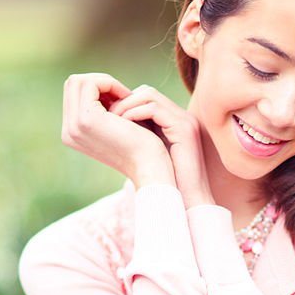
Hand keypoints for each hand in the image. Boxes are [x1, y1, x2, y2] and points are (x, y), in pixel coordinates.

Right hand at [61, 74, 175, 187]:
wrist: (150, 167)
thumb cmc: (141, 146)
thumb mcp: (117, 125)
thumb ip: (103, 108)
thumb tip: (100, 83)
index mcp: (72, 133)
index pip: (74, 94)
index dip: (98, 89)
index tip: (121, 97)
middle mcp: (68, 131)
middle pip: (72, 84)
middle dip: (99, 82)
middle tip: (123, 94)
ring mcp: (74, 126)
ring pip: (78, 81)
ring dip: (105, 82)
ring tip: (125, 96)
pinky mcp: (86, 119)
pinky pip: (90, 84)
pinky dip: (110, 84)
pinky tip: (127, 97)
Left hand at [108, 84, 214, 207]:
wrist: (188, 202)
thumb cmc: (167, 185)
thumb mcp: (148, 155)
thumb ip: (137, 137)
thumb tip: (109, 125)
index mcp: (174, 122)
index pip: (144, 97)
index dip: (123, 103)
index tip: (105, 116)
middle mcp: (181, 117)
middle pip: (146, 91)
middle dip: (122, 101)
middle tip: (105, 116)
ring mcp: (185, 121)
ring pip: (149, 94)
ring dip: (125, 106)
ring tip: (112, 121)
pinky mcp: (184, 129)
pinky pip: (153, 109)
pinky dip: (134, 114)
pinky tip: (123, 126)